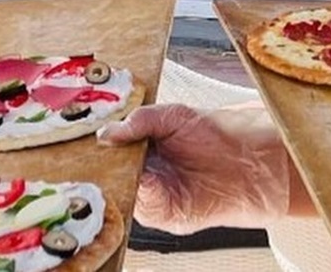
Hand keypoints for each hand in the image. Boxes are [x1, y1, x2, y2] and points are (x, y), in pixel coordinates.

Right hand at [97, 103, 291, 233]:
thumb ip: (140, 121)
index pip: (107, 150)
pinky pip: (141, 204)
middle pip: (108, 173)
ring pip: (119, 190)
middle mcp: (141, 174)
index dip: (94, 146)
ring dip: (113, 179)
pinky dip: (137, 192)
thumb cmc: (215, 136)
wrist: (250, 161)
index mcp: (139, 149)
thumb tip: (107, 133)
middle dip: (96, 165)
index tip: (79, 138)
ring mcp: (149, 195)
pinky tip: (138, 177)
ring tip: (109, 163)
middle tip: (84, 153)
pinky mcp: (162, 214)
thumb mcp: (173, 116)